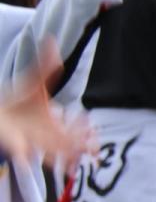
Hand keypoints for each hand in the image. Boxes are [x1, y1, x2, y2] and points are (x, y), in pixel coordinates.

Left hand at [0, 42, 91, 167]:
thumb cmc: (16, 102)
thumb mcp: (33, 82)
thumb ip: (45, 65)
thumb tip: (50, 39)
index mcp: (54, 122)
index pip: (74, 127)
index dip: (83, 127)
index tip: (88, 120)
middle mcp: (46, 136)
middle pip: (69, 144)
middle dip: (82, 146)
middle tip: (93, 148)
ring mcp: (32, 143)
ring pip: (53, 154)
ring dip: (65, 158)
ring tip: (74, 163)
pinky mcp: (16, 146)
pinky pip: (25, 156)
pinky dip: (28, 158)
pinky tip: (34, 159)